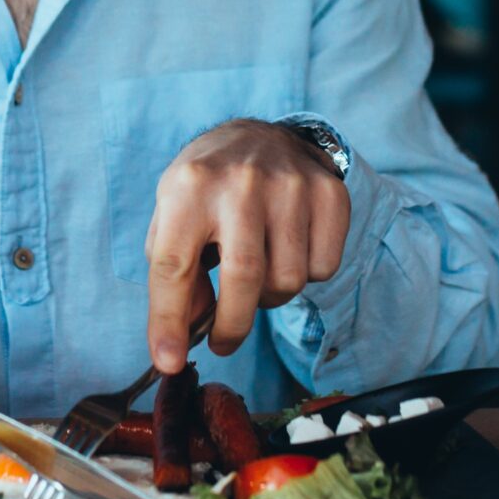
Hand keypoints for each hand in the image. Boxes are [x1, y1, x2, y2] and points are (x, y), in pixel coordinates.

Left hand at [144, 119, 350, 371]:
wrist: (260, 136)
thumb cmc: (207, 189)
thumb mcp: (173, 217)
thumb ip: (173, 274)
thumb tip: (183, 335)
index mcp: (189, 187)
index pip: (174, 266)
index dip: (169, 321)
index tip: (169, 362)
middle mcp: (241, 183)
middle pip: (243, 279)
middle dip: (231, 327)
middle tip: (222, 342)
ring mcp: (292, 186)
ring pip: (288, 281)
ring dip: (269, 296)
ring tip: (256, 274)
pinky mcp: (330, 194)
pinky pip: (323, 268)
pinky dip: (305, 275)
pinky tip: (287, 250)